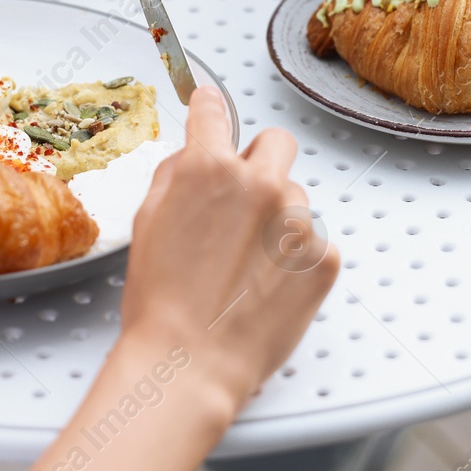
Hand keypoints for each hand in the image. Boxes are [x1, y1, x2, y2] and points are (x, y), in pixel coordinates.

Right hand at [120, 87, 338, 409]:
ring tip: (246, 265)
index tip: (210, 107)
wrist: (190, 363)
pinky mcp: (324, 258)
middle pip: (276, 143)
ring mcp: (298, 222)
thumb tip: (194, 149)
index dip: (208, 108)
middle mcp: (259, 184)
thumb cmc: (161, 302)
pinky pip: (314, 242)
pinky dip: (295, 260)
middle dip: (259, 163)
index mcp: (208, 169)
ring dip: (278, 219)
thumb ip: (175, 175)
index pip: (213, 111)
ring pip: (296, 198)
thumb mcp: (147, 223)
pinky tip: (265, 287)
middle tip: (241, 203)